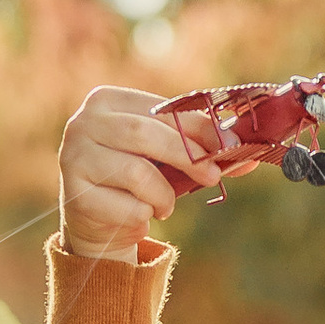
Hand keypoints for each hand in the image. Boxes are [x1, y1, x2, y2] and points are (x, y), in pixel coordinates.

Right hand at [59, 84, 227, 258]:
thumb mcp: (167, 158)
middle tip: (213, 175)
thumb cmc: (137, 181)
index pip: (160, 109)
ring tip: (165, 206)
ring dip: (164, 195)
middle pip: (145, 135)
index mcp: (107, 100)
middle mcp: (83, 122)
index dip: (198, 127)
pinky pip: (127, 206)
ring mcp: (73, 157)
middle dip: (188, 157)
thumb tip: (251, 155)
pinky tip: (137, 216)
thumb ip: (201, 149)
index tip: (230, 145)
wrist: (98, 223)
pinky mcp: (74, 194)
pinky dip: (144, 216)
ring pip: (137, 173)